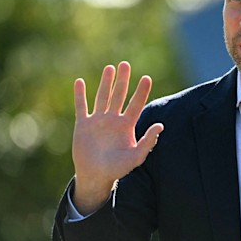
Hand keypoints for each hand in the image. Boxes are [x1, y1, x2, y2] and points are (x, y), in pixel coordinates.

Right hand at [71, 61, 163, 214]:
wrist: (96, 176)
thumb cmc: (118, 168)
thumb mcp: (136, 157)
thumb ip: (148, 141)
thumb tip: (161, 125)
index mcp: (127, 125)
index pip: (136, 104)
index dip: (141, 91)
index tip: (146, 78)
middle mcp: (113, 119)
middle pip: (119, 95)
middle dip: (122, 80)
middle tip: (125, 64)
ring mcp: (98, 120)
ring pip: (102, 97)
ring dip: (106, 83)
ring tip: (110, 68)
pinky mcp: (83, 124)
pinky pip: (81, 106)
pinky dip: (80, 95)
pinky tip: (80, 82)